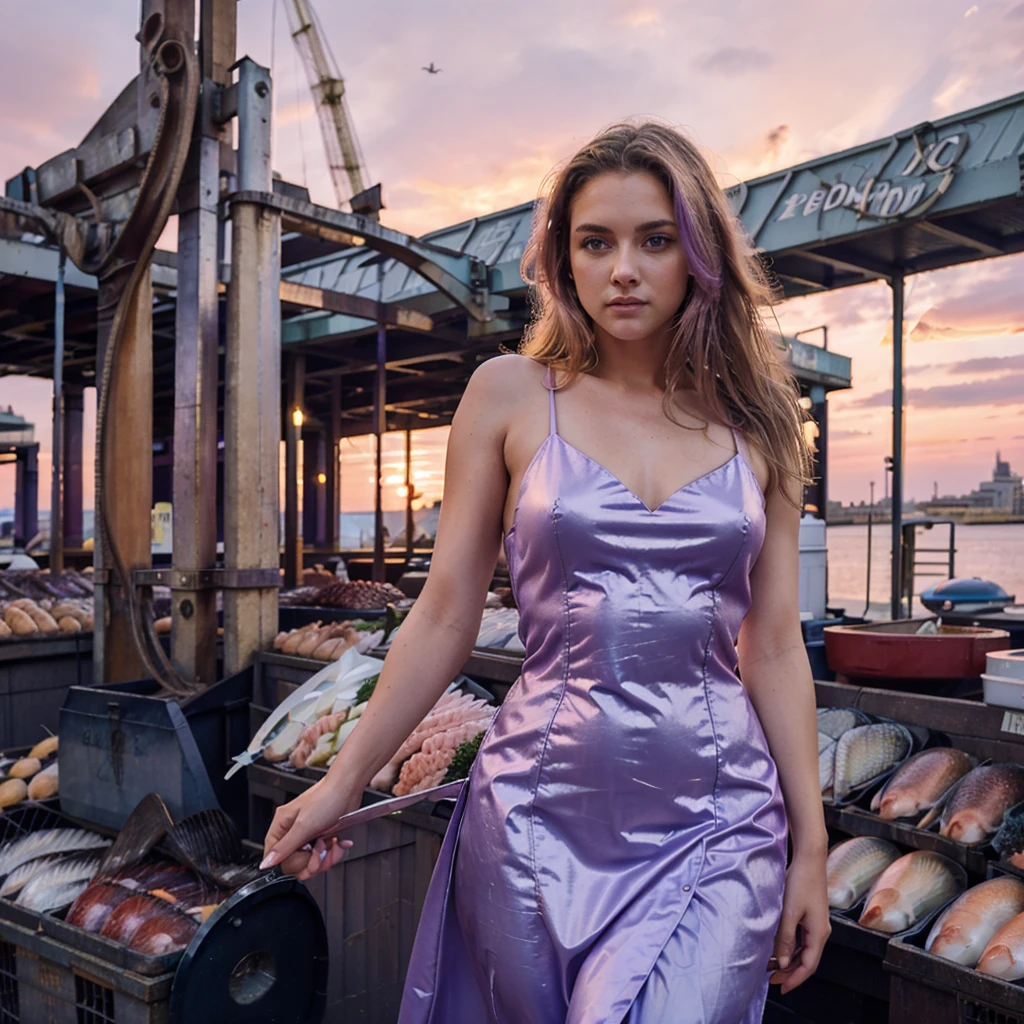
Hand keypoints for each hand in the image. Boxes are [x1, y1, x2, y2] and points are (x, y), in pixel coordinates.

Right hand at [261, 777, 359, 880]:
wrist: (349, 789)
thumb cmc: (327, 797)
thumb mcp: (304, 825)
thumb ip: (285, 847)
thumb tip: (266, 864)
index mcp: (281, 826)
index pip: (274, 856)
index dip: (289, 863)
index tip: (303, 858)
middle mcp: (292, 832)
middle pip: (293, 864)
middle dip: (310, 861)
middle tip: (320, 848)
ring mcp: (308, 837)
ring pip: (310, 863)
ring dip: (325, 858)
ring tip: (330, 843)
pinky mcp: (321, 839)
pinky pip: (323, 858)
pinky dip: (333, 853)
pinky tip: (337, 842)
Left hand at [769, 848, 830, 993]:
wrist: (809, 859)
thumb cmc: (801, 882)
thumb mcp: (789, 912)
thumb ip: (785, 938)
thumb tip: (782, 962)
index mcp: (819, 934)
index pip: (809, 966)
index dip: (794, 979)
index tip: (780, 988)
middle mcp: (821, 931)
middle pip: (806, 960)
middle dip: (790, 972)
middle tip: (772, 979)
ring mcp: (816, 924)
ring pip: (803, 950)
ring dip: (789, 959)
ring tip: (771, 965)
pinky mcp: (810, 916)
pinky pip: (801, 938)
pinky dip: (790, 946)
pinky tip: (778, 946)